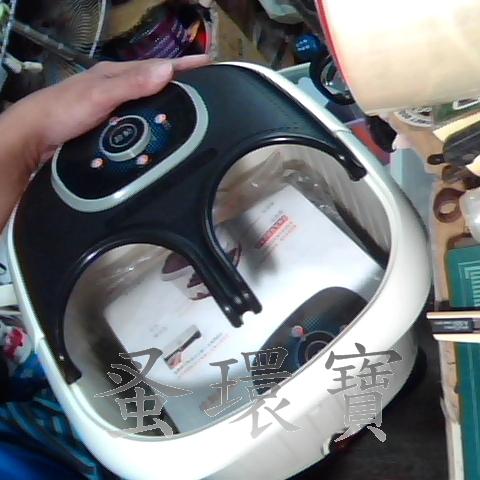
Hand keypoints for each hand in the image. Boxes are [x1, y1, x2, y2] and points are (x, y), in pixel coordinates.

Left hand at [6, 54, 210, 167]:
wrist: (35, 137)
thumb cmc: (64, 110)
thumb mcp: (99, 94)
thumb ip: (131, 83)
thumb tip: (168, 70)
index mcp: (117, 74)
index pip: (158, 66)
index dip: (185, 65)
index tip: (211, 65)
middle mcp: (119, 88)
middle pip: (157, 84)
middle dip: (183, 85)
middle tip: (209, 93)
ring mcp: (115, 108)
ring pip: (149, 104)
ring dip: (169, 107)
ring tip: (193, 115)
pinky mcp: (111, 127)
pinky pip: (140, 122)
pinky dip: (155, 124)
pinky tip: (163, 134)